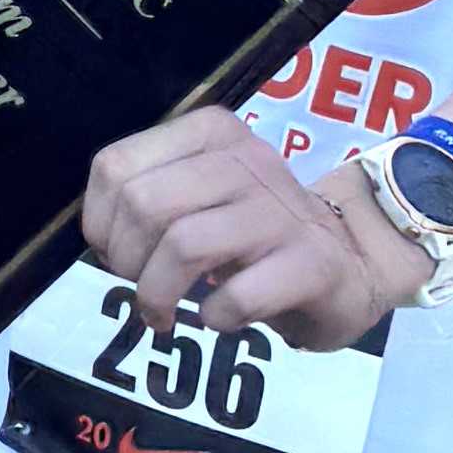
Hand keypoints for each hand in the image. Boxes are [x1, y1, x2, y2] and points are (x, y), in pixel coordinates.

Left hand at [78, 107, 417, 352]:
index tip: (116, 252)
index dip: (100, 222)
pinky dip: (214, 317)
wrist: (352, 258)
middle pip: (144, 205)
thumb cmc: (258, 232)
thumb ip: (149, 198)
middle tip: (141, 287)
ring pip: (183, 245)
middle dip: (127, 261)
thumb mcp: (201, 195)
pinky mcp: (310, 263)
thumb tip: (100, 238)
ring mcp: (280, 212)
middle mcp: (246, 160)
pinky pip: (235, 295)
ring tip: (163, 314)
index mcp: (211, 134)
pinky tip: (219, 318)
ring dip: (158, 294)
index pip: (115, 167)